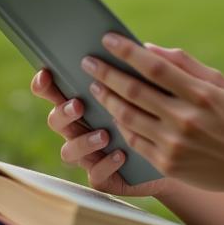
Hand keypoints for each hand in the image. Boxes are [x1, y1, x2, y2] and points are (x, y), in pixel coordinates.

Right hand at [31, 66, 168, 198]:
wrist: (179, 153)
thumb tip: (143, 47)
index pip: (55, 91)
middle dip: (63, 112)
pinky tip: (121, 154)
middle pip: (55, 120)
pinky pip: (96, 175)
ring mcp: (90, 154)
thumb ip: (143, 70)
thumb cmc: (160, 113)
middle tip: (79, 105)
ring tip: (104, 134)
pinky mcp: (105, 178)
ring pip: (69, 151)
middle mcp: (81, 128)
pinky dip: (106, 164)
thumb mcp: (154, 88)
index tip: (47, 73)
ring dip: (83, 141)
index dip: (44, 84)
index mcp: (86, 102)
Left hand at [82, 34, 223, 197]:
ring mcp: (174, 144)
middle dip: (107, 74)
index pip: (155, 67)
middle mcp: (185, 119)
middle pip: (135, 92)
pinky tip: (113, 112)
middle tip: (88, 62)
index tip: (108, 39)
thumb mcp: (222, 84)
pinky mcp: (168, 164)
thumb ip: (186, 65)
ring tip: (95, 85)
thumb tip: (150, 49)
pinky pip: (135, 141)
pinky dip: (121, 124)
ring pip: (129, 117)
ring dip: (108, 99)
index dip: (127, 52)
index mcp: (201, 94)